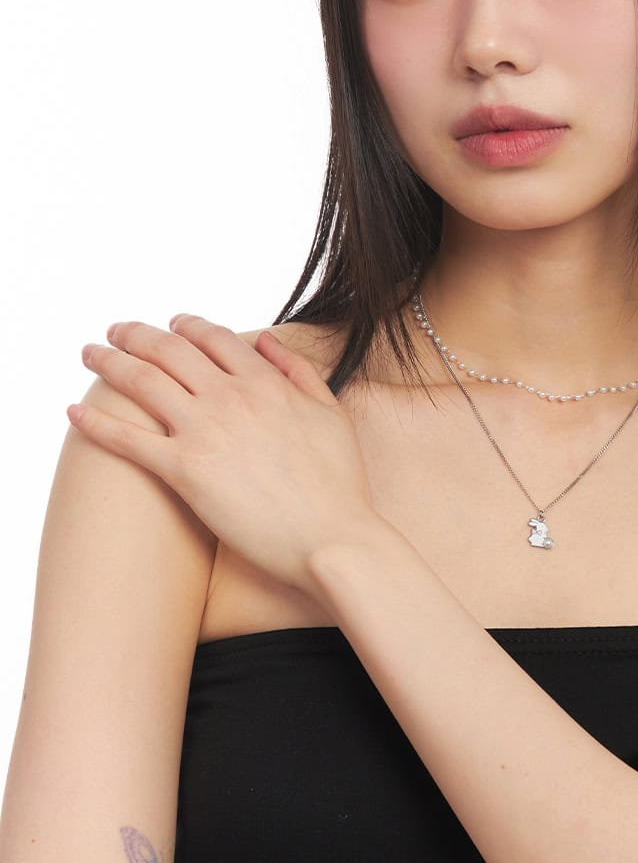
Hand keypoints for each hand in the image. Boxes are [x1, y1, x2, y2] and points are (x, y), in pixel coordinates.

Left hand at [68, 315, 379, 594]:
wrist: (331, 536)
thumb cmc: (338, 484)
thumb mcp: (330, 413)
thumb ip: (300, 371)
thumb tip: (266, 339)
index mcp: (267, 382)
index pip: (214, 337)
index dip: (186, 326)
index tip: (169, 326)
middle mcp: (231, 397)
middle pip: (169, 350)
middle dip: (136, 335)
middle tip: (115, 331)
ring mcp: (204, 431)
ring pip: (142, 382)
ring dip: (109, 362)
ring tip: (90, 354)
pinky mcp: (184, 471)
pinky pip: (127, 440)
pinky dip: (96, 422)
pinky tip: (73, 412)